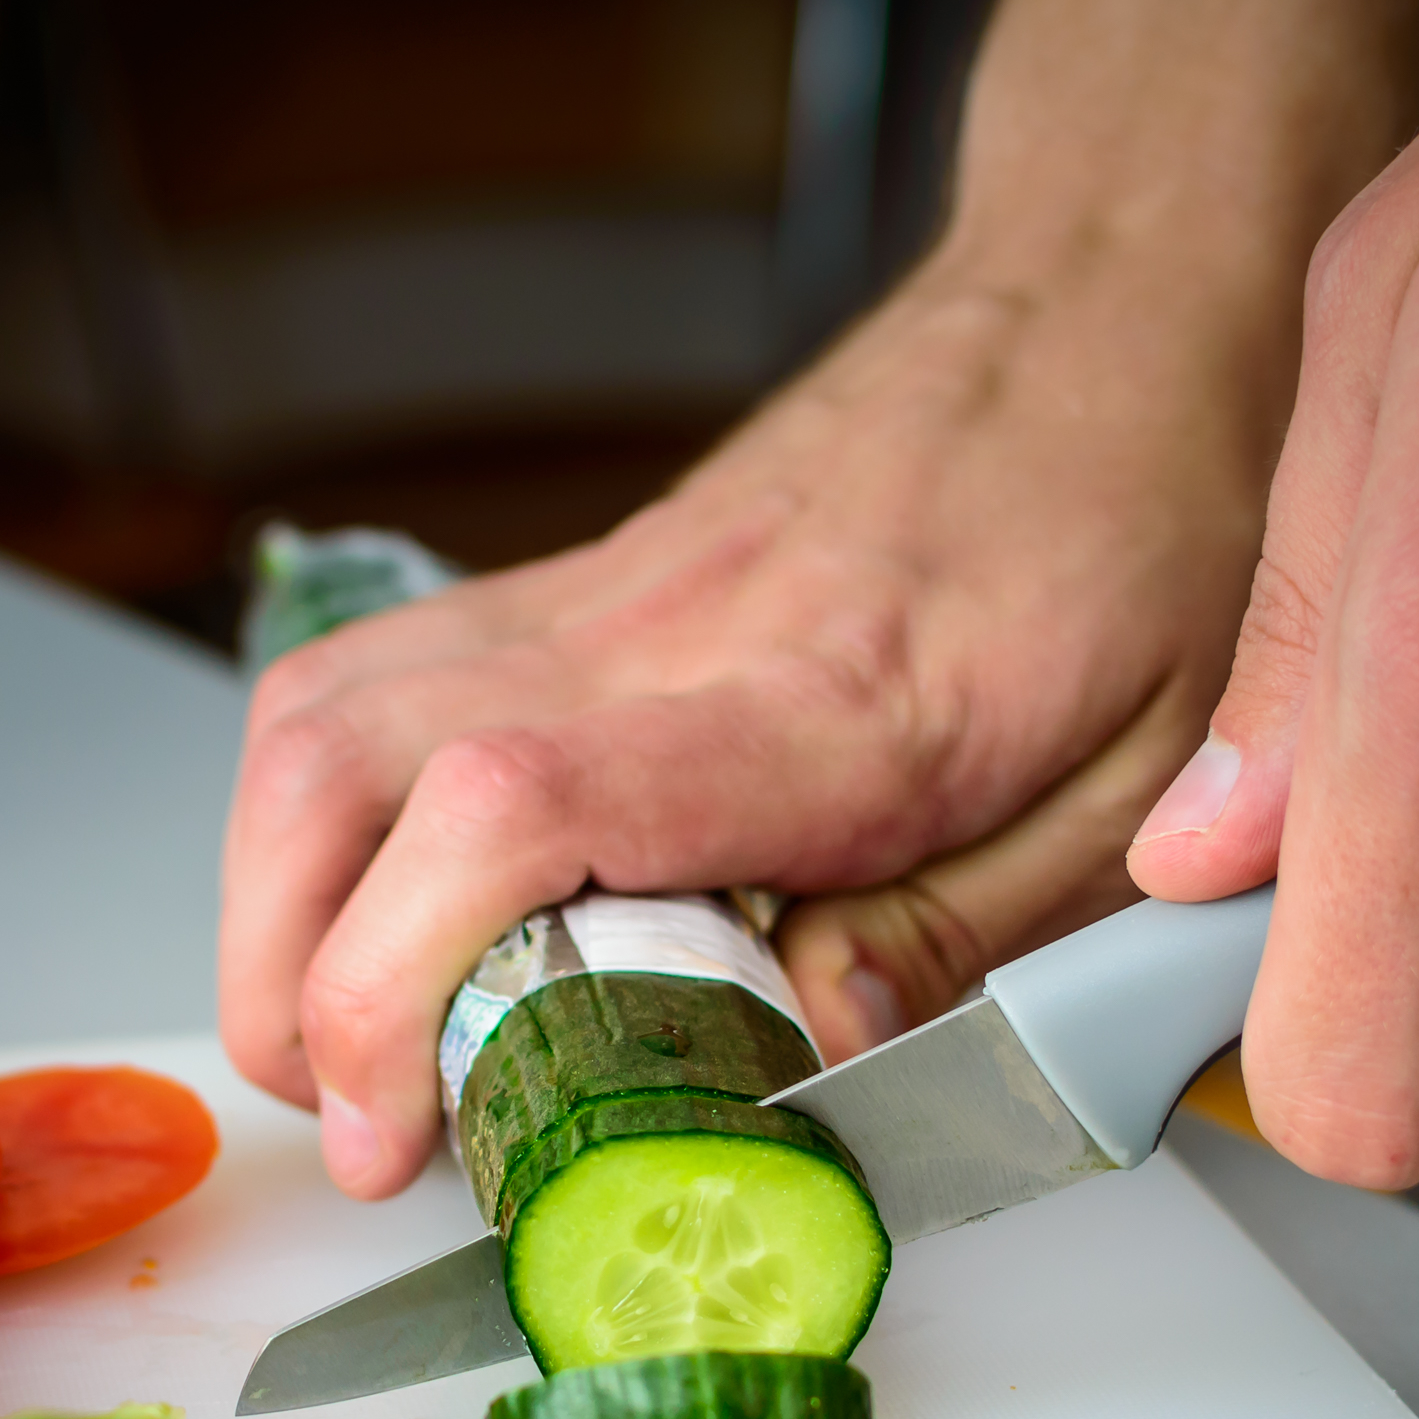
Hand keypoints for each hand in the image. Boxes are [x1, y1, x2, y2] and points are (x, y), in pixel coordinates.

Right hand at [220, 0, 1418, 1198]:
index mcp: (823, 702)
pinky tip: (375, 905)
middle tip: (358, 1116)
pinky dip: (317, 813)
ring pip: (319, 715)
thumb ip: (971, 935)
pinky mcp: (574, 582)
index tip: (392, 1121)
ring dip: (273, 898)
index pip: (517, 803)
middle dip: (287, 976)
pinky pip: (368, 680)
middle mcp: (665, 631)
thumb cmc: (1144, 524)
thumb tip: (808, 1056)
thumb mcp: (1146, 781)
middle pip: (341, 763)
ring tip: (339, 1036)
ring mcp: (599, 593)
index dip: (400, 976)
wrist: (1110, 296)